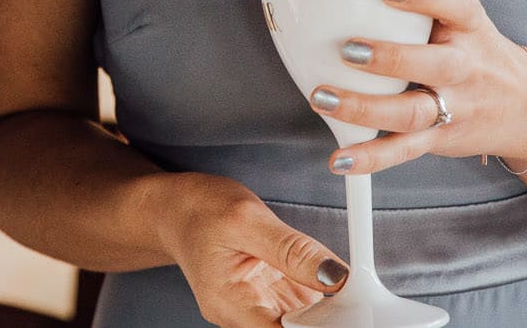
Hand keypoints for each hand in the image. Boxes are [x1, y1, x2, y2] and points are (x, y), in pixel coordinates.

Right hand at [154, 173, 348, 327]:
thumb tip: (336, 275)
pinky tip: (328, 283)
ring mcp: (253, 310)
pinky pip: (299, 307)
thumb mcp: (247, 218)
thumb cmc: (199, 209)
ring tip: (341, 290)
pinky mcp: (265, 299)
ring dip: (326, 310)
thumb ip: (293, 249)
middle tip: (351, 300)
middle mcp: (240, 316)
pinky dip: (318, 297)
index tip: (347, 310)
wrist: (174, 209)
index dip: (317, 327)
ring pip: (302, 324)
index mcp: (230, 304)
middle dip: (326, 319)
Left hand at [310, 0, 526, 176]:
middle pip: (434, 65)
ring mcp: (454, 106)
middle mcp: (465, 67)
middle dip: (390, 59)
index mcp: (471, 27)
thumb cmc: (479, 53)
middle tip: (348, 50)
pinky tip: (341, 158)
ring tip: (324, 97)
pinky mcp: (440, 138)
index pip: (455, 4)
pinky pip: (404, 150)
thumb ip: (423, 6)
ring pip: (412, 112)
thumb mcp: (465, 20)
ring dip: (364, 108)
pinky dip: (371, 157)